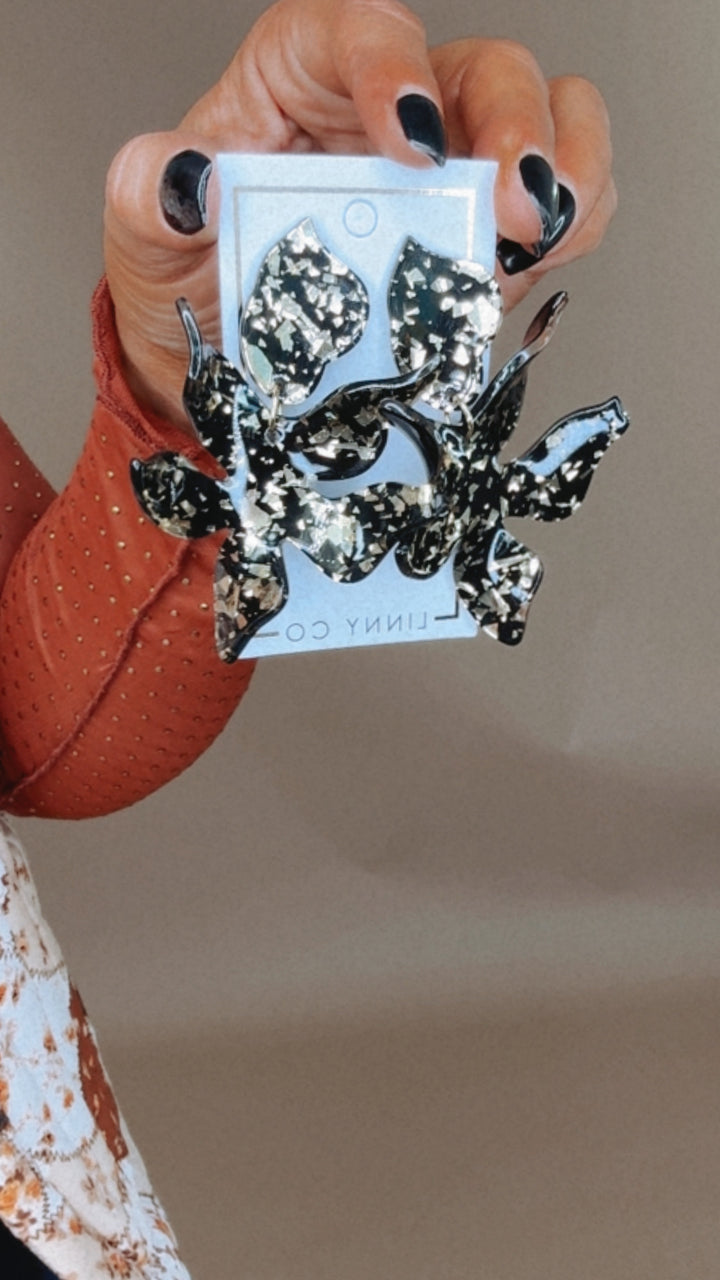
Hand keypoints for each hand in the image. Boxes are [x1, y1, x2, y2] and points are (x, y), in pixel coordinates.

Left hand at [104, 0, 615, 429]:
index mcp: (301, 78)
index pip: (363, 28)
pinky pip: (557, 208)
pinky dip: (571, 229)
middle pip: (481, 69)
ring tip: (544, 233)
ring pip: (546, 119)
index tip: (411, 140)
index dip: (397, 67)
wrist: (228, 364)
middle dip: (513, 126)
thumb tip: (185, 175)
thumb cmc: (190, 280)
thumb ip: (149, 195)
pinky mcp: (483, 240)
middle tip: (511, 203)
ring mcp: (448, 175)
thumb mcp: (145, 239)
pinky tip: (539, 262)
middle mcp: (389, 111)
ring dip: (568, 169)